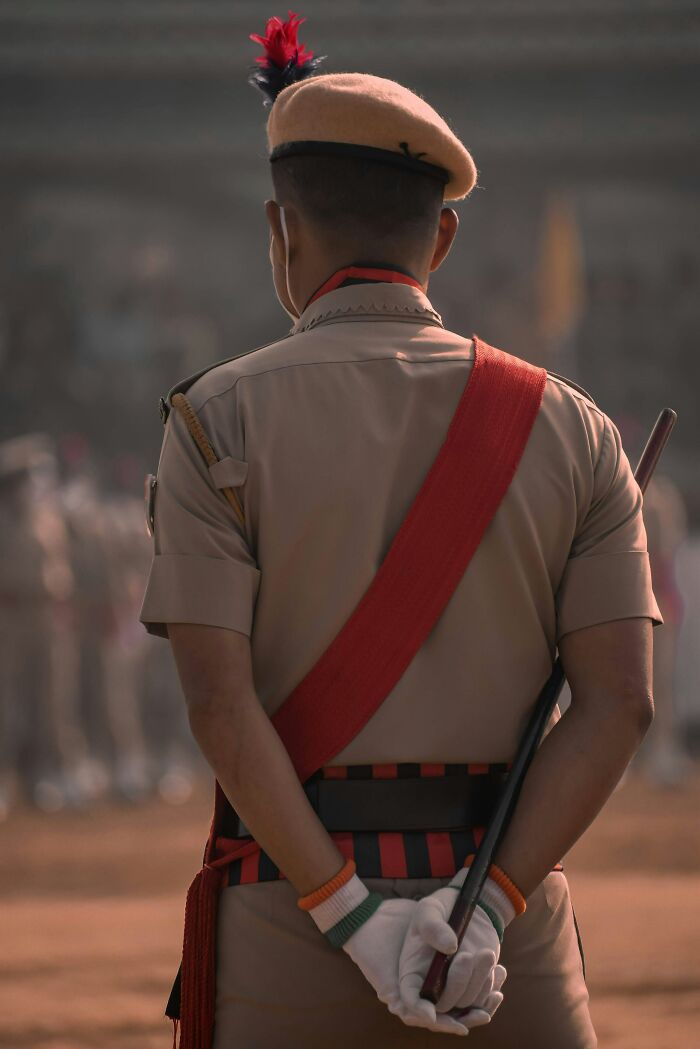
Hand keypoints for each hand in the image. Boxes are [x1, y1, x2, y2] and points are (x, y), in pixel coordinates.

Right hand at [343, 897, 482, 1036]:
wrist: (467, 907)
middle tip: (468, 959)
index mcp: (413, 970)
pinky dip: (492, 991)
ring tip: (487, 956)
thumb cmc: (441, 908)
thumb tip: (451, 948)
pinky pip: (482, 1000)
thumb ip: (433, 926)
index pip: (410, 997)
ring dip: (480, 986)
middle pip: (442, 1005)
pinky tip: (499, 971)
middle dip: (457, 988)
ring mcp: (454, 987)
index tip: (430, 1013)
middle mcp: (433, 984)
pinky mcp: (473, 986)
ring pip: (465, 1003)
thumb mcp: (429, 910)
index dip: (418, 1009)